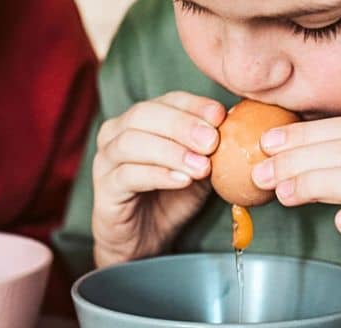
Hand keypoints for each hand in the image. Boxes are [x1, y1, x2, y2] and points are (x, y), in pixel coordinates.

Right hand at [91, 92, 224, 266]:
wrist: (144, 241)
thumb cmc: (170, 198)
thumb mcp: (198, 168)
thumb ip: (209, 148)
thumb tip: (236, 125)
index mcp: (140, 119)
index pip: (167, 100)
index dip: (194, 105)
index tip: (220, 116)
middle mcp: (116, 132)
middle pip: (144, 114)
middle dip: (182, 125)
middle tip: (211, 141)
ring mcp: (105, 159)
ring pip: (132, 142)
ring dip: (171, 151)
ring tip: (200, 166)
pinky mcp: (104, 188)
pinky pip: (127, 175)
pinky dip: (157, 174)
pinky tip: (181, 180)